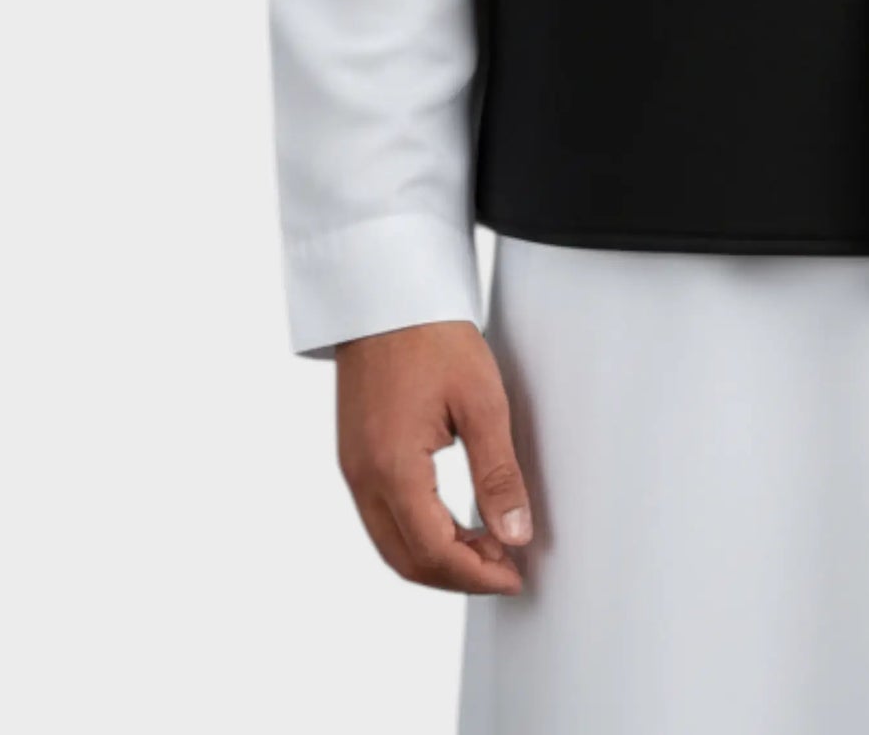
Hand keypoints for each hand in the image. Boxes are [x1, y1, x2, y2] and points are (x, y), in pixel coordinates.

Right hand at [335, 319, 533, 594]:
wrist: (386, 293)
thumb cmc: (432, 335)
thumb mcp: (481, 401)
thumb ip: (498, 474)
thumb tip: (515, 534)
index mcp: (391, 467)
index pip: (433, 552)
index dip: (476, 575)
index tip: (514, 576)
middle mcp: (362, 477)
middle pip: (406, 560)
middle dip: (458, 576)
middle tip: (505, 569)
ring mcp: (353, 469)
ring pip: (391, 544)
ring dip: (438, 558)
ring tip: (488, 547)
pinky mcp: (354, 456)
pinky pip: (383, 518)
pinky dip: (419, 534)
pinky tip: (454, 523)